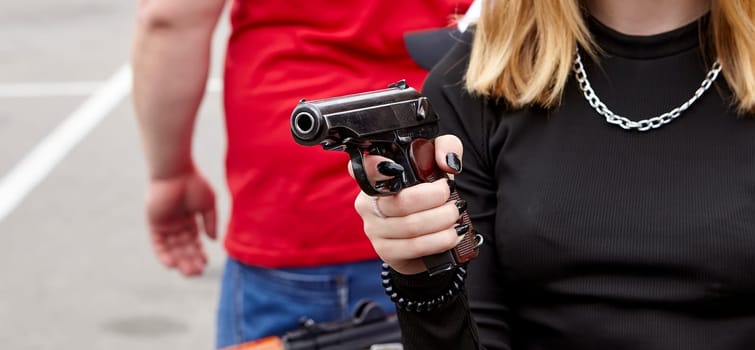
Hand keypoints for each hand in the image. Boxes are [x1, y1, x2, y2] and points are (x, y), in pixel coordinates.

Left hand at [144, 166, 216, 275]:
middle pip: (183, 247)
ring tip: (189, 273)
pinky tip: (172, 265)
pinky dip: (163, 254)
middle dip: (190, 260)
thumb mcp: (208, 205)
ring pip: (172, 248)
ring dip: (180, 261)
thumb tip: (213, 240)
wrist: (175, 171)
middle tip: (197, 273)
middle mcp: (176, 224)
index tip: (205, 263)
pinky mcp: (154, 224)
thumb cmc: (194, 183)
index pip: (194, 241)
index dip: (199, 253)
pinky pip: (158, 244)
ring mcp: (165, 224)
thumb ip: (210, 222)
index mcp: (189, 219)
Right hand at [351, 135, 463, 274]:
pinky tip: (453, 234)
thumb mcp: (437, 164)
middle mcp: (368, 202)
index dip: (375, 167)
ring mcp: (374, 228)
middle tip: (451, 196)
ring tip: (456, 214)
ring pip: (410, 226)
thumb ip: (446, 147)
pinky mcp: (385, 250)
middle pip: (400, 201)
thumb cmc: (427, 193)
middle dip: (435, 199)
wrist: (426, 233)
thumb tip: (447, 163)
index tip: (396, 167)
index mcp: (374, 176)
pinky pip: (414, 246)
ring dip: (442, 220)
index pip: (364, 167)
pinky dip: (440, 240)